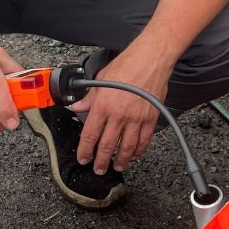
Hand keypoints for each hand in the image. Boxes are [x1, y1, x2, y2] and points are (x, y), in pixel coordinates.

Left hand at [70, 47, 172, 173]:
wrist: (151, 59)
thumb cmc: (127, 65)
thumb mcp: (101, 79)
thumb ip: (89, 97)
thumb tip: (77, 106)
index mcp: (103, 106)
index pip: (90, 135)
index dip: (85, 150)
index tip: (83, 158)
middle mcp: (118, 116)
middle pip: (108, 146)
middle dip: (101, 161)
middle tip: (98, 169)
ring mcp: (136, 119)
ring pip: (127, 147)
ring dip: (121, 160)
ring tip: (117, 166)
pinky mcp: (150, 118)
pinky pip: (144, 140)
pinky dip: (139, 150)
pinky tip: (135, 154)